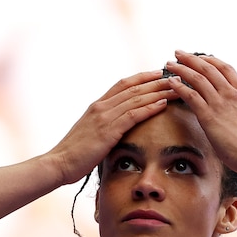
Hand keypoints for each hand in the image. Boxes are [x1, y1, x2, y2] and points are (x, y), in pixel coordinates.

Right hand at [49, 71, 177, 183]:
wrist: (59, 163)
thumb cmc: (74, 153)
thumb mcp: (89, 133)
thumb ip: (103, 126)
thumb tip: (115, 128)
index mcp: (96, 106)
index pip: (123, 84)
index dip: (142, 77)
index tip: (158, 73)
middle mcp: (101, 107)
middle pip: (133, 88)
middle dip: (156, 82)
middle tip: (175, 76)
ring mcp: (104, 117)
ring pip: (136, 98)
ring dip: (158, 92)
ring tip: (176, 87)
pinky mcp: (108, 131)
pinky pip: (133, 115)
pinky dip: (149, 107)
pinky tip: (163, 103)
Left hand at [164, 51, 236, 178]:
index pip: (225, 68)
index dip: (210, 60)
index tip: (200, 58)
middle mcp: (231, 94)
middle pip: (208, 68)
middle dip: (191, 58)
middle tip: (178, 53)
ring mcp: (220, 104)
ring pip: (198, 78)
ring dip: (181, 68)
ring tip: (169, 64)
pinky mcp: (209, 116)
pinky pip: (191, 95)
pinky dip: (179, 86)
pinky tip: (171, 82)